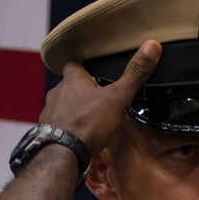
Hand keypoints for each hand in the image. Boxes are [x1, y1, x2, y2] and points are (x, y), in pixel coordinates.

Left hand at [39, 41, 161, 154]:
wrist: (63, 153)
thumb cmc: (90, 122)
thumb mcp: (118, 97)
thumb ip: (134, 74)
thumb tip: (152, 45)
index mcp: (72, 79)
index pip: (75, 65)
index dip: (86, 69)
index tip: (97, 75)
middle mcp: (57, 91)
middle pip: (69, 86)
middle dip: (81, 91)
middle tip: (98, 100)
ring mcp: (49, 111)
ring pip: (62, 105)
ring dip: (72, 109)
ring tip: (89, 119)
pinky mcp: (46, 130)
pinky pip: (57, 124)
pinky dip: (66, 127)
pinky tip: (76, 135)